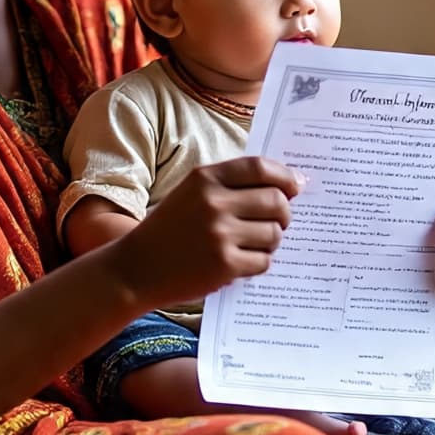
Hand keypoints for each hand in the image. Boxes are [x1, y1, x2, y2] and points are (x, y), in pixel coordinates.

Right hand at [110, 156, 302, 310]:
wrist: (138, 267)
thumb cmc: (171, 228)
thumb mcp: (192, 193)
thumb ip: (231, 185)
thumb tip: (288, 185)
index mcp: (204, 178)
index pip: (259, 167)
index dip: (284, 176)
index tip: (296, 185)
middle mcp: (213, 202)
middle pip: (275, 200)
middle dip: (285, 211)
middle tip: (279, 220)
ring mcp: (219, 234)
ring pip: (274, 233)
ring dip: (271, 240)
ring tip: (254, 243)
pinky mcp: (224, 264)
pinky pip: (264, 260)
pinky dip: (259, 262)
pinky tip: (242, 260)